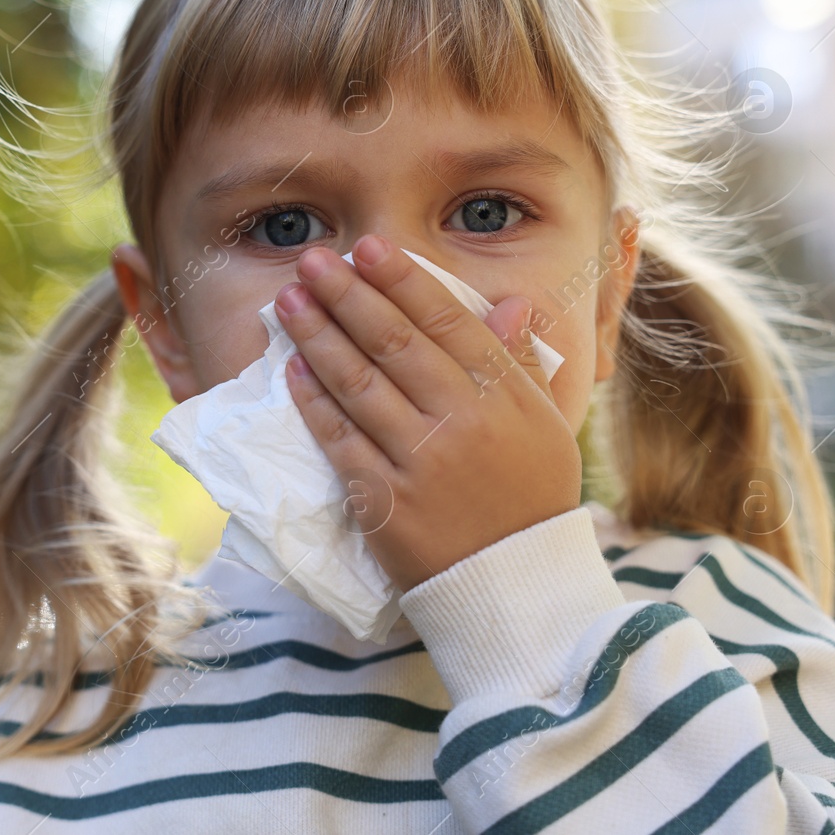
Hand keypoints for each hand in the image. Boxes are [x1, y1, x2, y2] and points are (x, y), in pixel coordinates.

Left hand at [273, 234, 580, 591]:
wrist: (514, 586)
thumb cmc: (530, 499)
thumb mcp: (546, 427)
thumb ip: (520, 363)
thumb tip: (509, 301)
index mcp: (504, 396)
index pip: (447, 322)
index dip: (403, 281)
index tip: (368, 248)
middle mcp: (462, 421)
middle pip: (394, 343)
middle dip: (347, 295)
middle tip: (312, 260)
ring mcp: (420, 461)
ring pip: (359, 384)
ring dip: (318, 336)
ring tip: (288, 301)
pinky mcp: (384, 501)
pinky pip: (340, 440)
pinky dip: (314, 402)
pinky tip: (293, 369)